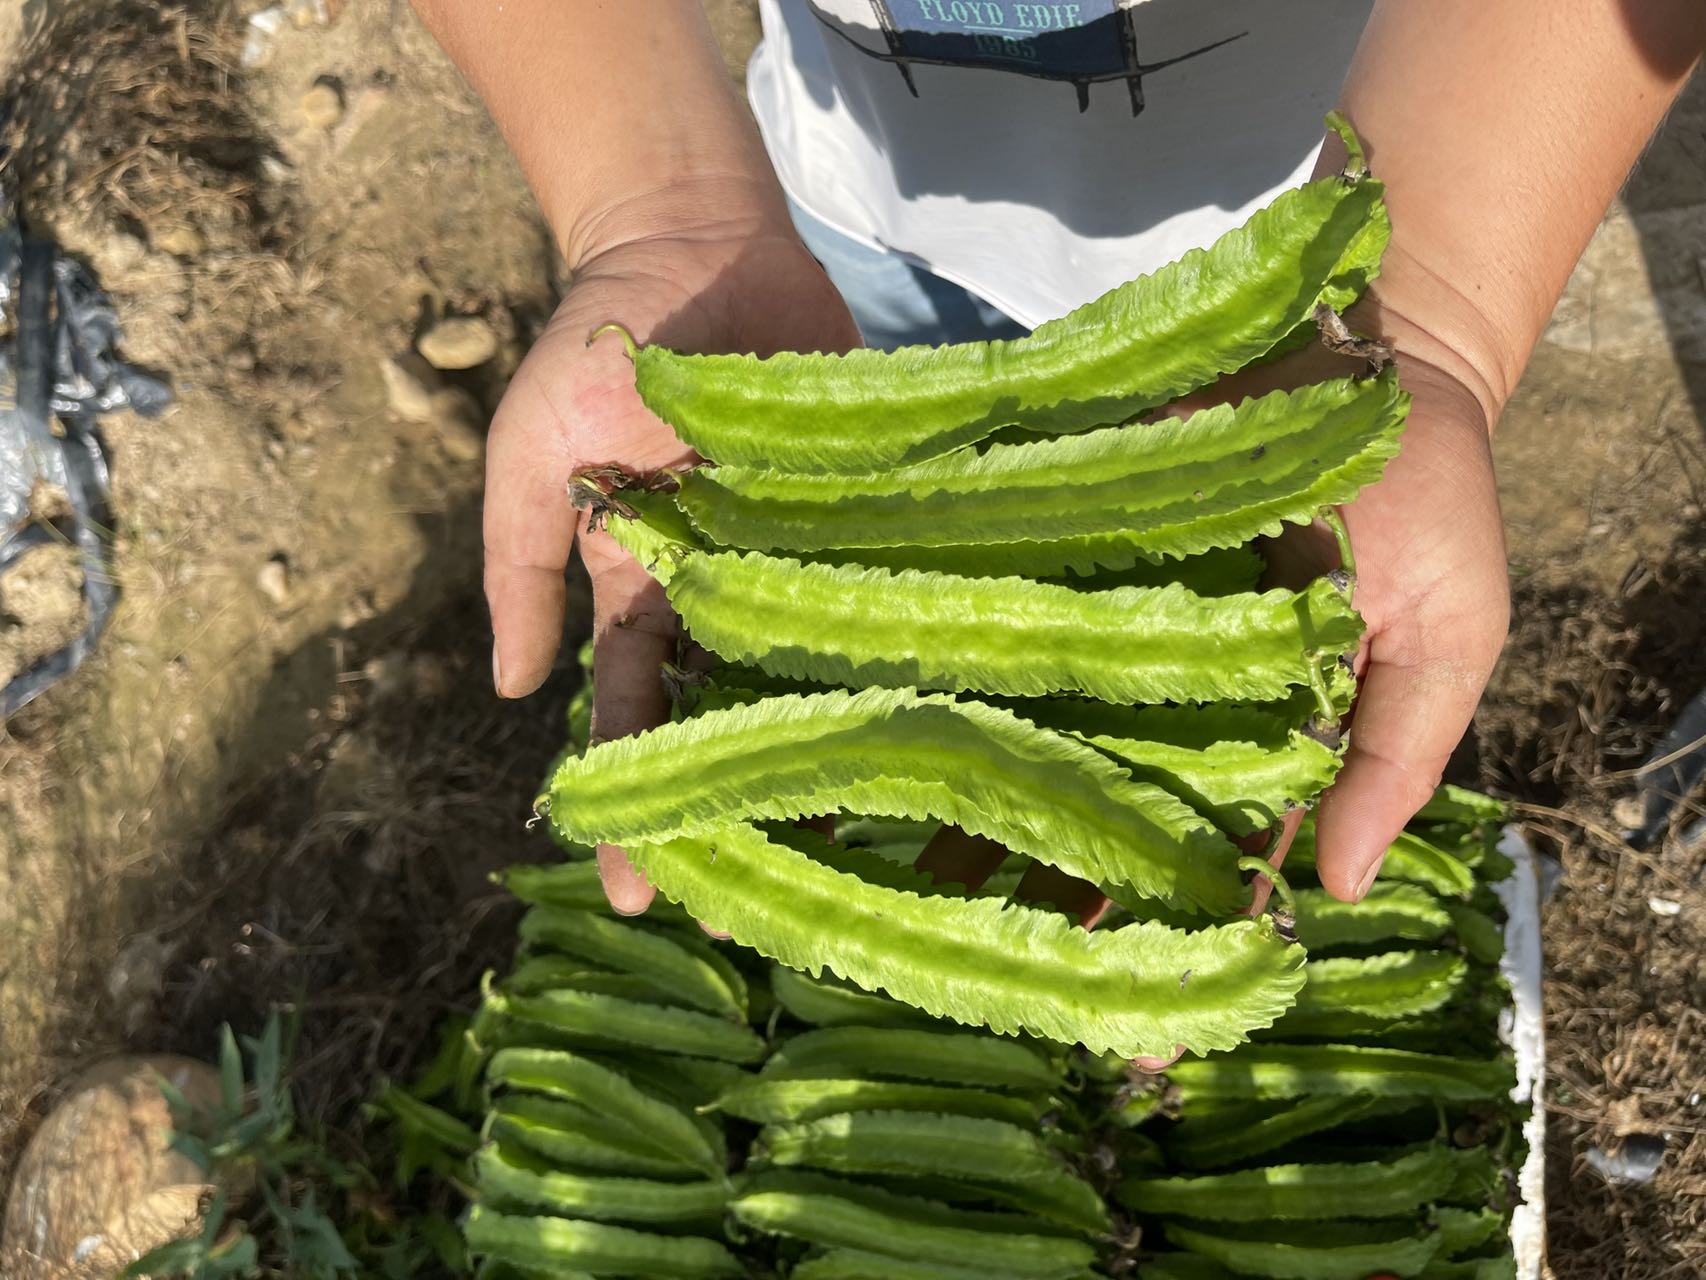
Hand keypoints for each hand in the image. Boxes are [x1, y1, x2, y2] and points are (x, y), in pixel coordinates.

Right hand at [484, 204, 859, 912]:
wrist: (695, 243)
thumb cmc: (597, 348)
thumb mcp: (528, 457)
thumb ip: (518, 567)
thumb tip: (507, 691)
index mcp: (640, 589)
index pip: (633, 715)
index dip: (633, 802)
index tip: (636, 895)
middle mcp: (726, 592)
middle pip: (733, 718)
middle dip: (736, 809)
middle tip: (754, 916)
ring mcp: (801, 558)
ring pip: (815, 674)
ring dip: (822, 754)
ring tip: (844, 851)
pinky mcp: (867, 513)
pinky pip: (882, 591)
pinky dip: (897, 651)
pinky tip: (925, 726)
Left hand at [913, 340, 1508, 928]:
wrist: (1364, 348)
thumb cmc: (1428, 499)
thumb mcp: (1449, 634)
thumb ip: (1393, 756)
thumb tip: (1333, 890)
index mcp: (1261, 739)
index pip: (1206, 865)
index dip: (1169, 949)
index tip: (1131, 1050)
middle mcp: (1168, 699)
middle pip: (1094, 817)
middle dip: (1037, 901)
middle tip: (969, 986)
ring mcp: (1106, 628)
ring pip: (1030, 734)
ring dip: (967, 803)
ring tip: (893, 890)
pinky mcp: (1062, 545)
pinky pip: (1000, 617)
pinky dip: (949, 665)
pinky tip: (882, 720)